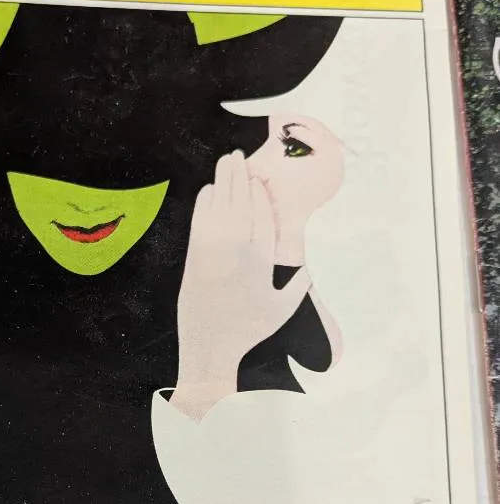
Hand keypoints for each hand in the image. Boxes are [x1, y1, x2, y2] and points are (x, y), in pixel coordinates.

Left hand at [170, 151, 310, 420]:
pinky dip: (205, 201)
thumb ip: (298, 288)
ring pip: (221, 204)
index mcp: (262, 259)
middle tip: (240, 156)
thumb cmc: (247, 332)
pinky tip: (209, 188)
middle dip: (241, 176)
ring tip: (226, 161)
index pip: (264, 215)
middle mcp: (239, 249)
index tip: (260, 178)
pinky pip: (201, 218)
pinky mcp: (195, 255)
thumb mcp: (281, 311)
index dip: (261, 194)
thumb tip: (308, 273)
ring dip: (224, 180)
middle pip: (242, 202)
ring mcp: (214, 249)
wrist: (210, 347)